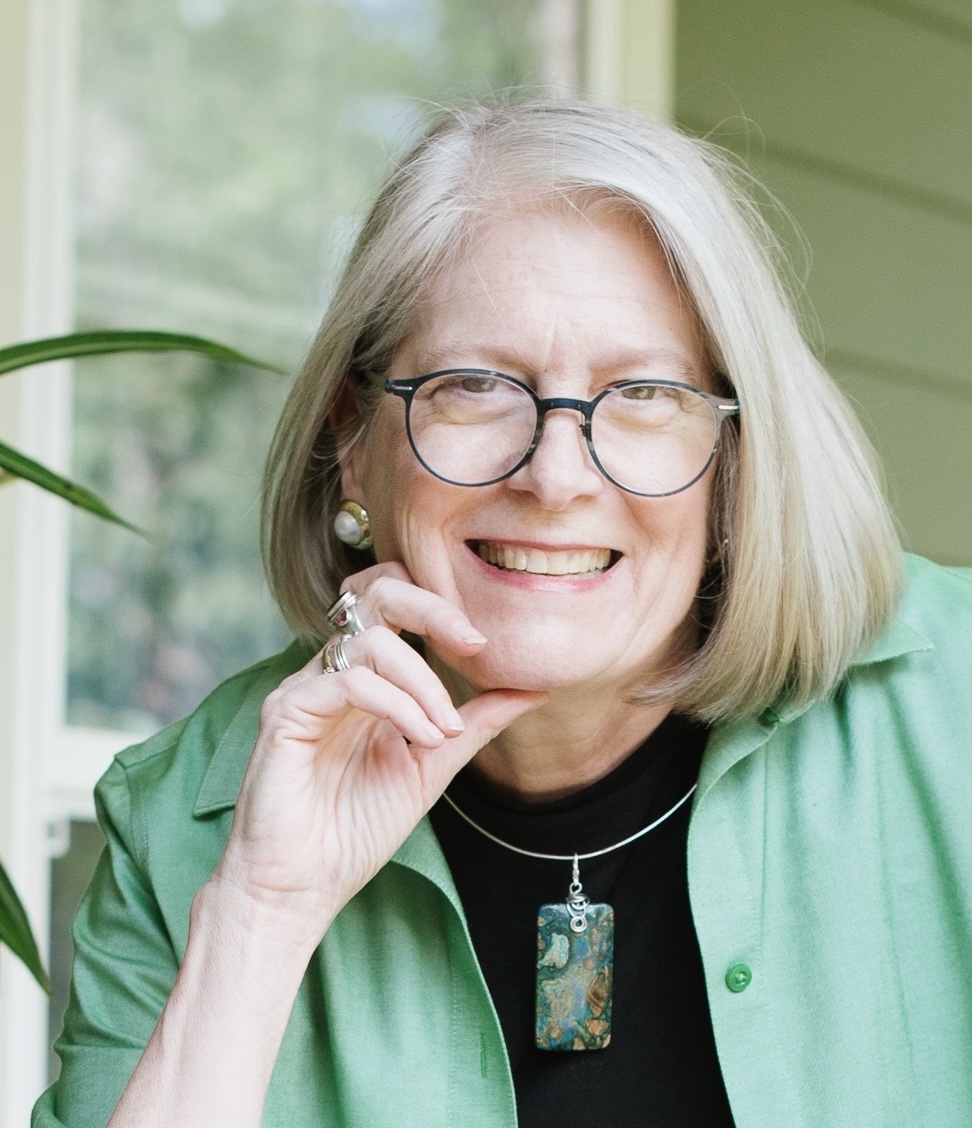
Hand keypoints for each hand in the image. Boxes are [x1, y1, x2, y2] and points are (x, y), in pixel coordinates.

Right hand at [213, 562, 544, 946]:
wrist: (301, 888)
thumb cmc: (354, 830)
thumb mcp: (431, 766)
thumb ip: (474, 724)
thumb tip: (533, 688)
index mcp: (365, 679)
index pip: (396, 606)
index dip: (440, 608)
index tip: (485, 645)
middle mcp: (332, 673)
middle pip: (375, 595)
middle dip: (432, 609)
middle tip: (474, 643)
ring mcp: (305, 688)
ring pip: (369, 641)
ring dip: (422, 680)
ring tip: (444, 730)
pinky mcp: (285, 712)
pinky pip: (346, 682)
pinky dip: (395, 703)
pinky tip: (420, 737)